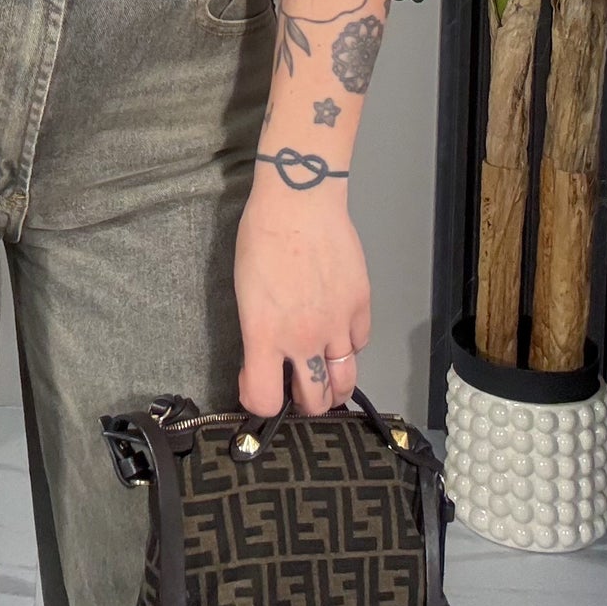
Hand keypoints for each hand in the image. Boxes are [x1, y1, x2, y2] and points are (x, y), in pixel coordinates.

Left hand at [233, 176, 370, 415]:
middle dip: (304, 403)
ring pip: (345, 381)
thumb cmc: (262, 237)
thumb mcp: (245, 291)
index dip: (259, 403)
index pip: (264, 400)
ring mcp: (337, 325)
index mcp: (263, 335)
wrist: (299, 202)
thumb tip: (267, 355)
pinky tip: (339, 333)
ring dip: (334, 386)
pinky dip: (350, 345)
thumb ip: (258, 332)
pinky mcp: (361, 306)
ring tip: (325, 378)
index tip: (256, 386)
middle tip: (298, 388)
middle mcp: (303, 339)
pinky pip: (360, 342)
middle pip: (314, 402)